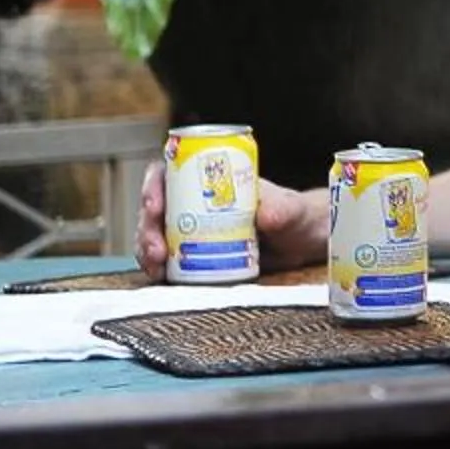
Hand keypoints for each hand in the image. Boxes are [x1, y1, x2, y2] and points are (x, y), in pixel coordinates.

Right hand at [134, 161, 328, 277]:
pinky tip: (160, 275)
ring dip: (147, 249)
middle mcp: (195, 203)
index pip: (172, 173)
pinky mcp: (194, 254)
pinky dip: (157, 266)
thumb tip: (267, 216)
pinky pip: (166, 259)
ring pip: (155, 234)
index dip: (154, 185)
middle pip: (157, 207)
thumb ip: (283, 210)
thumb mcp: (292, 209)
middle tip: (156, 247)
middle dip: (147, 226)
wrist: (302, 243)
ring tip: (157, 265)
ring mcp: (192, 229)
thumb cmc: (296, 214)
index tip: (154, 205)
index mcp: (213, 181)